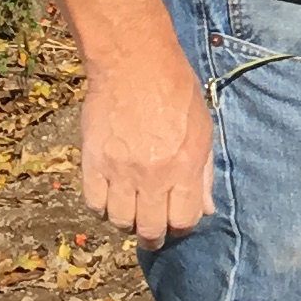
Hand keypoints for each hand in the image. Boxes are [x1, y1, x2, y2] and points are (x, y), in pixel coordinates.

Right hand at [79, 44, 215, 244]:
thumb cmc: (176, 91)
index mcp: (185, 166)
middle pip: (150, 227)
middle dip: (154, 235)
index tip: (178, 222)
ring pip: (120, 220)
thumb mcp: (203, 129)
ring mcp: (120, 171)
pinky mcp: (93, 162)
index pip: (184, 220)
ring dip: (127, 221)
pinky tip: (110, 197)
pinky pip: (93, 203)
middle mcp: (153, 175)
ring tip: (132, 211)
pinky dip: (102, 207)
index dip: (182, 227)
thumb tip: (207, 208)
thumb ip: (204, 173)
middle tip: (152, 232)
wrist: (134, 65)